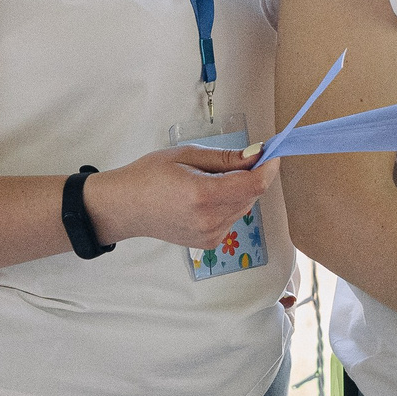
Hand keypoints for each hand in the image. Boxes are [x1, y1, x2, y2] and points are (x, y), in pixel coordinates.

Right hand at [82, 146, 280, 250]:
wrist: (125, 207)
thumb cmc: (149, 175)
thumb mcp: (187, 155)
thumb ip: (225, 158)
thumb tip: (256, 155)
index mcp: (202, 195)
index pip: (254, 185)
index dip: (268, 167)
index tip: (271, 152)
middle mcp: (209, 220)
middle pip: (251, 195)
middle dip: (252, 175)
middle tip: (235, 159)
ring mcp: (209, 235)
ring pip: (244, 207)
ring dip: (239, 190)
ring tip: (210, 179)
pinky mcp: (208, 243)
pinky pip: (232, 218)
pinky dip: (229, 204)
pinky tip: (206, 197)